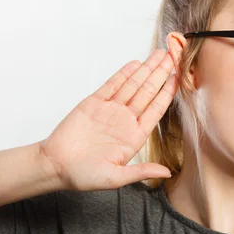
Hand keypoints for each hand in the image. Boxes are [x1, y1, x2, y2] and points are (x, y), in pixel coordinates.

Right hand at [39, 33, 185, 190]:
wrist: (55, 167)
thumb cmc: (84, 176)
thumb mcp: (116, 177)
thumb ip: (141, 171)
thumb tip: (166, 172)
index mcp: (135, 136)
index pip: (157, 110)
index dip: (168, 93)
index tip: (178, 79)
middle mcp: (126, 120)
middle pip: (148, 92)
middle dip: (160, 74)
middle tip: (173, 56)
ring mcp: (110, 110)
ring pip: (132, 86)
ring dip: (146, 70)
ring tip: (159, 55)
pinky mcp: (93, 103)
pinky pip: (111, 85)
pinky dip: (123, 74)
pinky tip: (135, 64)